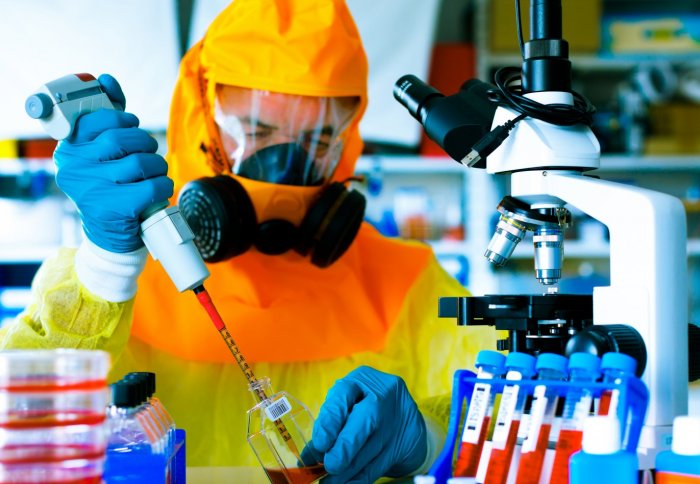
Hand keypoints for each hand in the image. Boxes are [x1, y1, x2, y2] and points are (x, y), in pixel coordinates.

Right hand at [54, 74, 172, 252]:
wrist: (109, 236)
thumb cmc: (109, 186)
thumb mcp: (101, 153)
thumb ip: (107, 117)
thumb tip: (107, 79)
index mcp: (68, 150)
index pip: (95, 119)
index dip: (121, 118)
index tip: (131, 124)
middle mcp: (74, 168)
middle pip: (122, 138)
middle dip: (145, 143)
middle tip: (148, 153)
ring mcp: (92, 189)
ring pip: (141, 162)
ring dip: (157, 166)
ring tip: (155, 174)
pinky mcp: (114, 207)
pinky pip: (152, 187)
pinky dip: (163, 186)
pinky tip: (158, 190)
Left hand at [313, 366, 426, 482]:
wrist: (404, 419)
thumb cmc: (363, 410)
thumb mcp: (347, 409)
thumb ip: (329, 427)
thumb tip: (308, 456)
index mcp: (361, 380)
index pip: (343, 394)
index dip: (331, 420)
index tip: (321, 444)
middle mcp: (382, 394)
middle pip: (365, 420)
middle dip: (345, 446)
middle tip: (330, 465)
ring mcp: (397, 418)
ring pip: (371, 447)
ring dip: (349, 470)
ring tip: (331, 482)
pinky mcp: (406, 442)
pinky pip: (380, 464)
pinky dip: (361, 478)